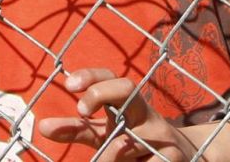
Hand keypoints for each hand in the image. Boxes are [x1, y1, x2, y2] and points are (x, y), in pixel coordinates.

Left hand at [36, 70, 229, 161]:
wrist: (186, 159)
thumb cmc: (134, 143)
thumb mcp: (105, 135)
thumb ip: (77, 130)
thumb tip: (42, 126)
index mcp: (130, 104)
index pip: (112, 79)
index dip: (91, 76)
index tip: (68, 84)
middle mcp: (147, 114)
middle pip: (125, 89)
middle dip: (99, 94)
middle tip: (80, 112)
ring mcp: (163, 136)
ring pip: (126, 140)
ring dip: (108, 156)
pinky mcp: (174, 159)